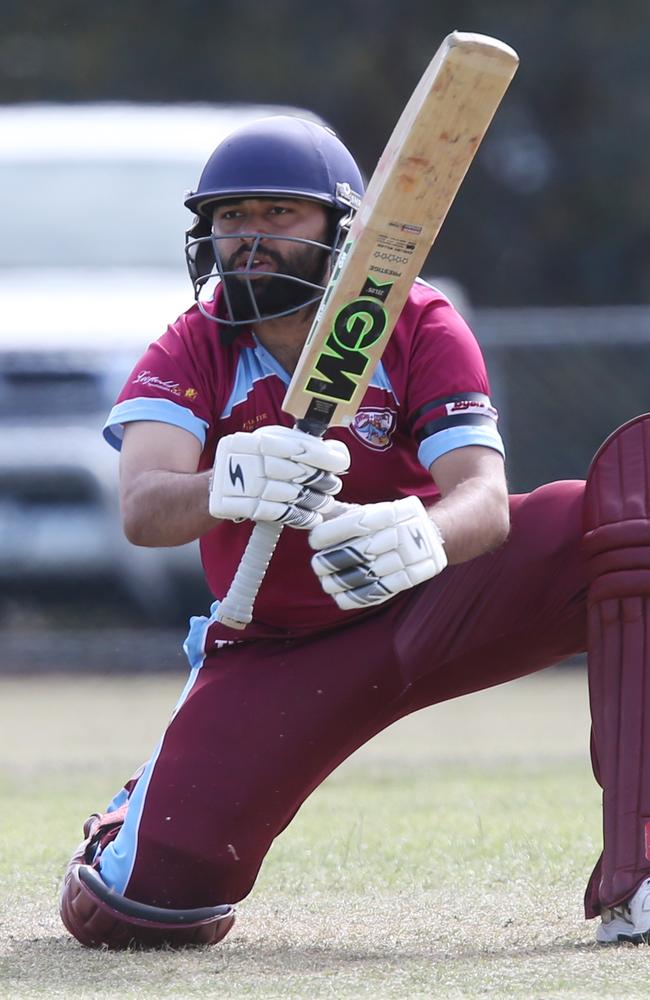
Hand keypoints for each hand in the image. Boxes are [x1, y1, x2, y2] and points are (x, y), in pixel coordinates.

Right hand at [210, 426, 349, 528]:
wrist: (214, 485)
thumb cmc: (250, 462)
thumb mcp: (269, 442)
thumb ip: (298, 444)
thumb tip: (335, 450)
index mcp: (259, 439)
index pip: (300, 447)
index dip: (324, 457)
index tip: (341, 464)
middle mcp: (250, 458)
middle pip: (298, 472)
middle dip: (322, 481)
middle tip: (333, 485)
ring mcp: (245, 483)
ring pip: (292, 494)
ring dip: (315, 501)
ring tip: (325, 502)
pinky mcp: (242, 506)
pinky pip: (279, 513)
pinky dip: (300, 516)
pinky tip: (313, 516)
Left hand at [309, 496, 446, 608]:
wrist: (433, 534)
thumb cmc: (389, 522)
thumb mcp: (370, 510)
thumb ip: (340, 513)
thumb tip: (311, 514)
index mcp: (387, 514)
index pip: (352, 525)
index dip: (329, 534)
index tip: (315, 541)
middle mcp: (399, 534)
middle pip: (356, 552)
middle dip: (331, 561)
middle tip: (318, 565)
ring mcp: (406, 557)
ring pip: (366, 574)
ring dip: (340, 582)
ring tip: (327, 582)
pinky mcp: (410, 578)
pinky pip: (380, 591)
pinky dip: (356, 597)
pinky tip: (340, 596)